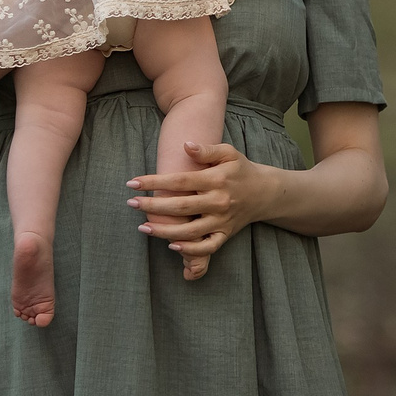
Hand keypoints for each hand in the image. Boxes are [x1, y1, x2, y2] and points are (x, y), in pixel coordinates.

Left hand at [127, 141, 279, 271]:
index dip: (154, 182)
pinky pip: (207, 247)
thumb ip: (207, 149)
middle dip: (153, 206)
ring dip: (164, 231)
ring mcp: (222, 220)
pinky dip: (190, 250)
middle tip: (131, 203)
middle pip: (181, 207)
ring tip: (143, 227)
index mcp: (216, 179)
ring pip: (190, 231)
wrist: (265, 192)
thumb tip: (186, 145)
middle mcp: (219, 201)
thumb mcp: (228, 153)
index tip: (133, 183)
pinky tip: (171, 246)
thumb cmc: (240, 169)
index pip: (180, 181)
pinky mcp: (225, 234)